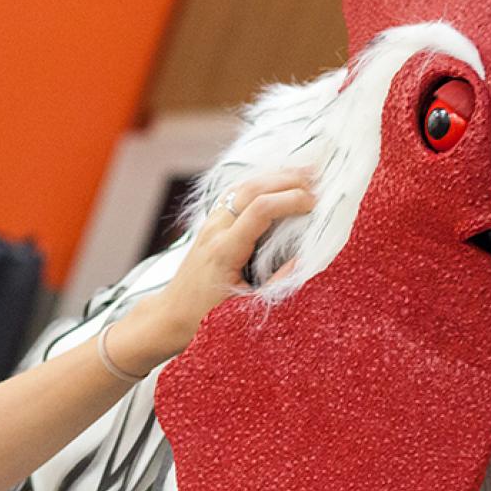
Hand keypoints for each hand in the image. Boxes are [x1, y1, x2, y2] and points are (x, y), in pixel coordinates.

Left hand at [109, 168, 315, 370]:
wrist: (171, 314)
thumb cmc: (206, 316)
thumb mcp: (245, 307)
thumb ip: (277, 284)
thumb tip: (304, 260)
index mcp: (225, 249)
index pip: (260, 209)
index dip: (291, 200)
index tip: (316, 204)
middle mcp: (215, 229)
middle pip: (251, 189)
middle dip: (286, 180)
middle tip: (319, 182)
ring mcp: (211, 223)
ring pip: (242, 187)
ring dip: (274, 177)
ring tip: (306, 174)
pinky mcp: (212, 224)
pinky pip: (237, 194)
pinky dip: (262, 184)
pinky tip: (280, 182)